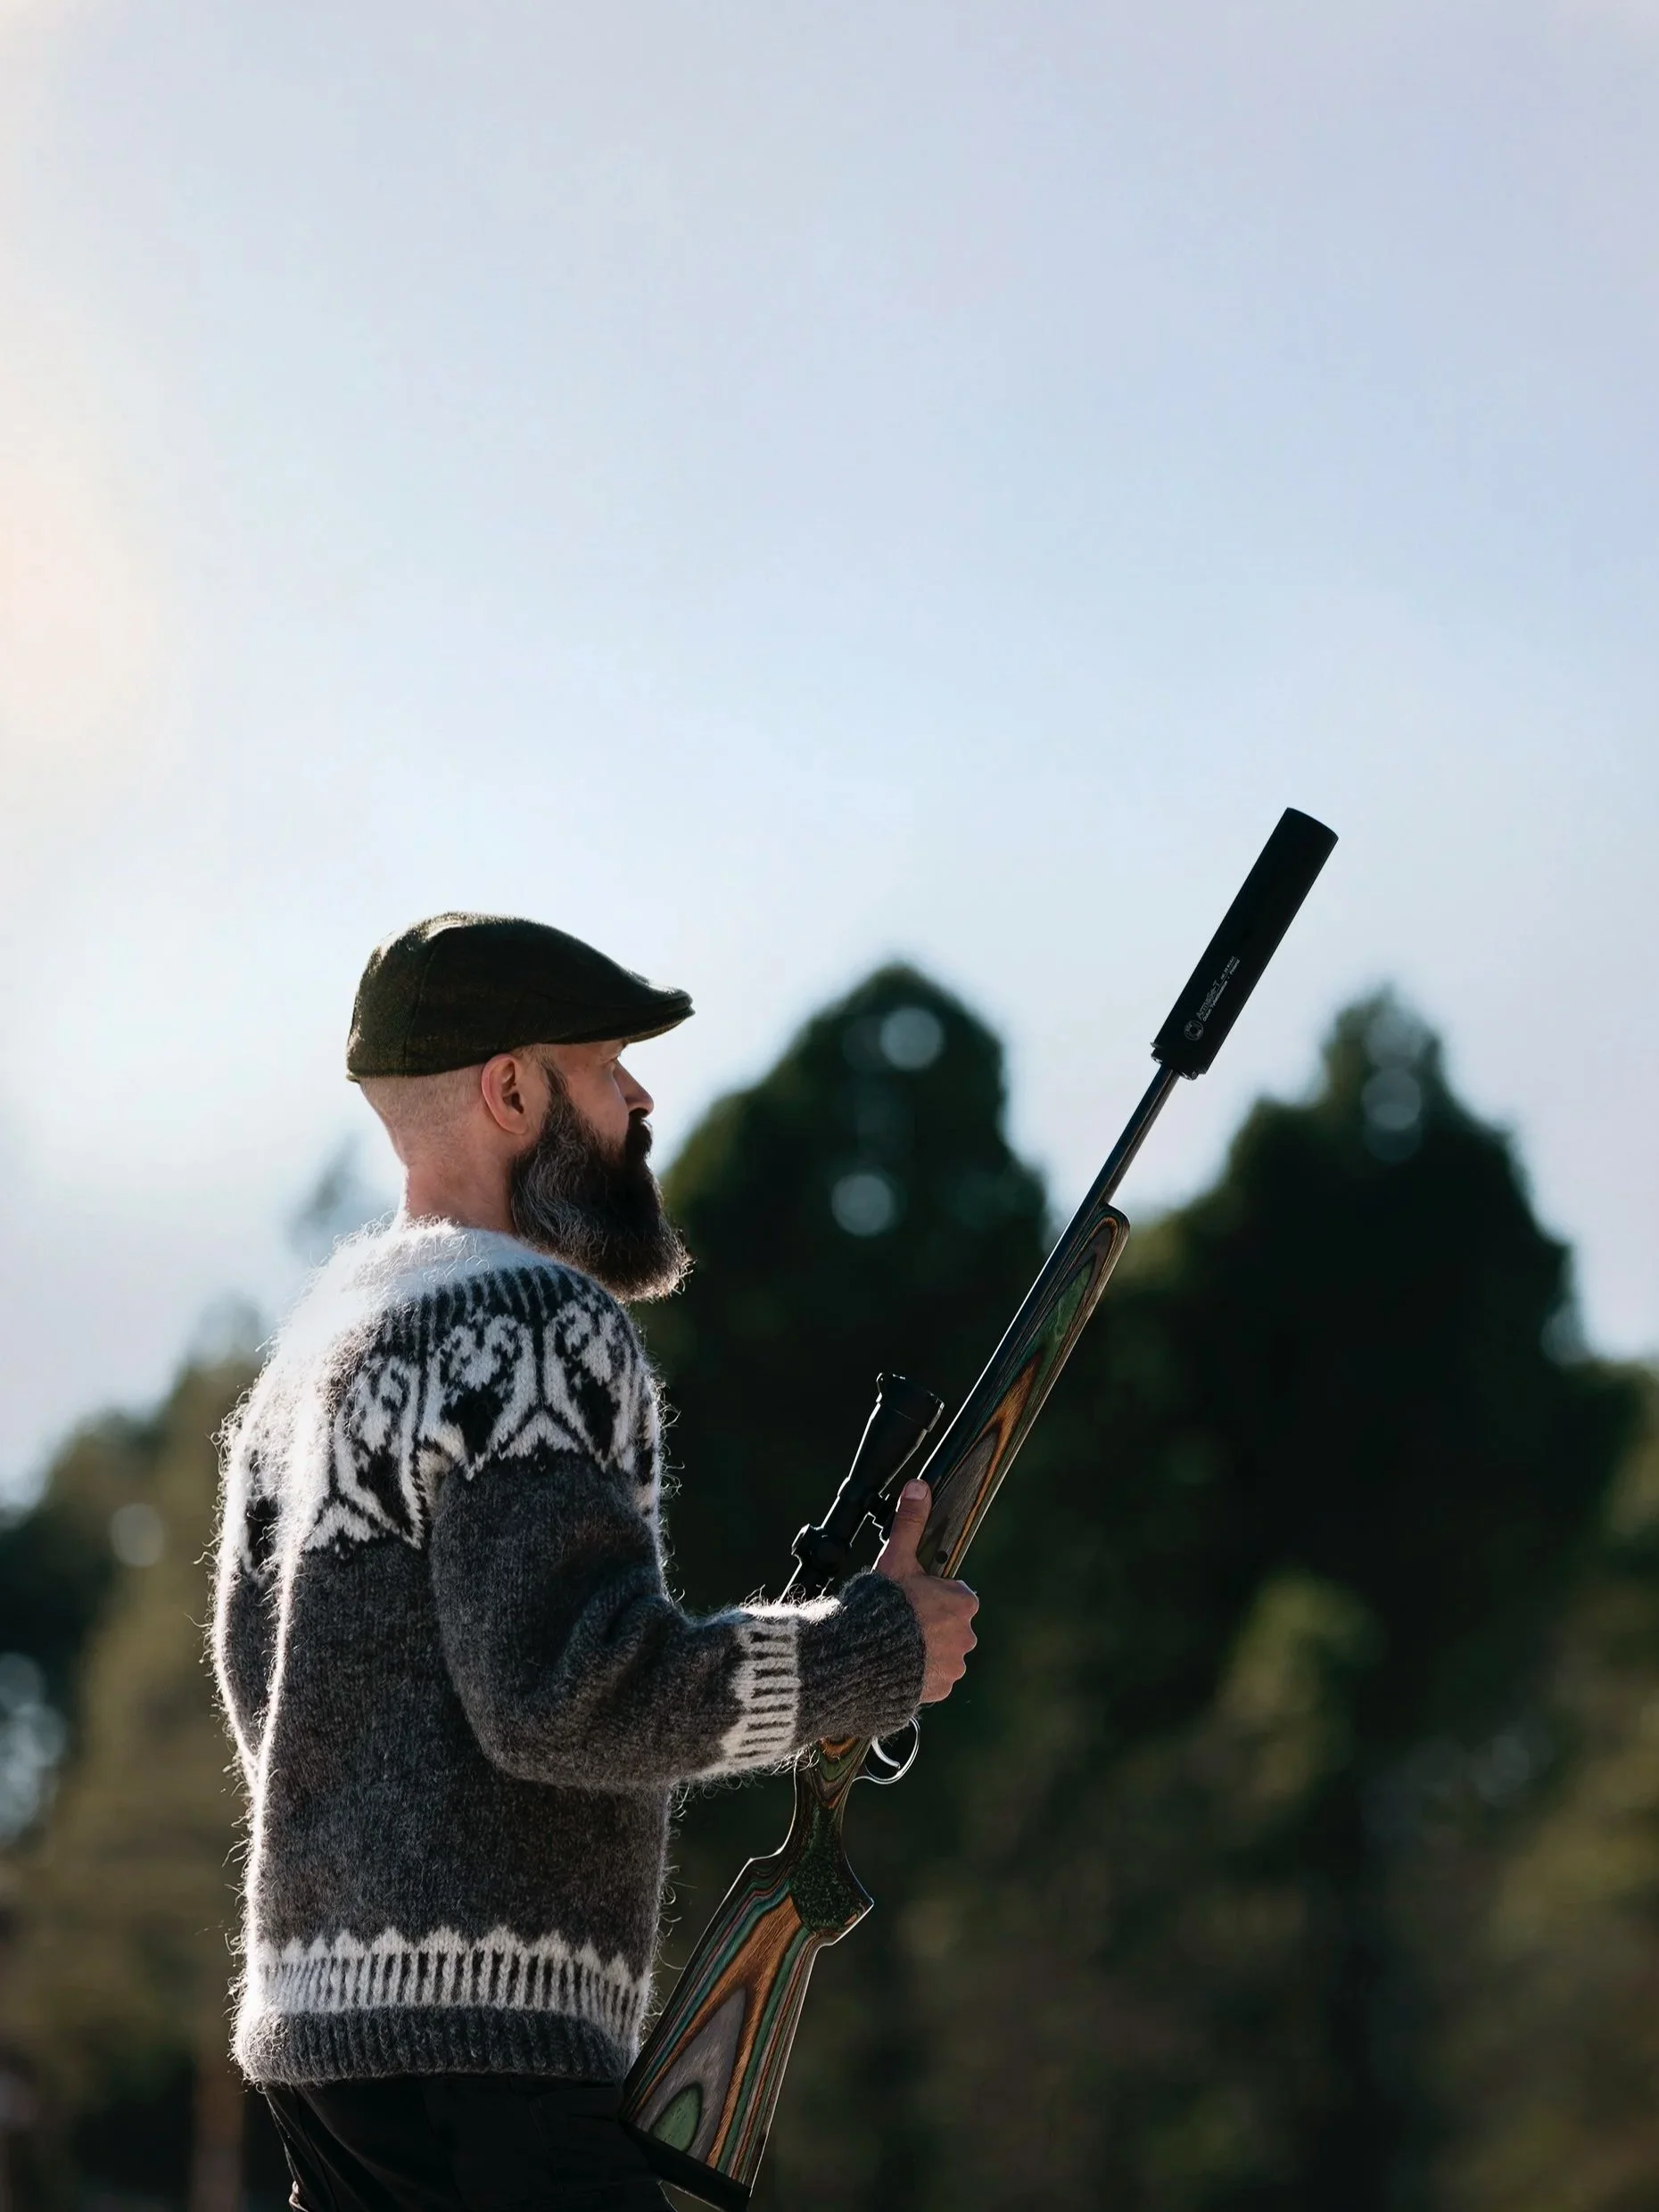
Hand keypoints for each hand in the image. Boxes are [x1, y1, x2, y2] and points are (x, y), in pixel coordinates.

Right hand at [874, 1479, 978, 1703]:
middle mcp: (966, 1636)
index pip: (954, 1594)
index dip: (930, 1592)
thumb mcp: (896, 1558)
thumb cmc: (881, 1605)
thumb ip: (910, 1522)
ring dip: (923, 1649)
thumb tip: (918, 1484)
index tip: (909, 1595)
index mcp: (963, 1603)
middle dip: (928, 1622)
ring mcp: (953, 1666)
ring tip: (893, 1643)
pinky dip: (917, 1673)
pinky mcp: (938, 1690)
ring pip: (940, 1652)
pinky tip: (894, 1664)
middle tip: (898, 1617)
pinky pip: (931, 1678)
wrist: (861, 1658)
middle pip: (948, 1624)